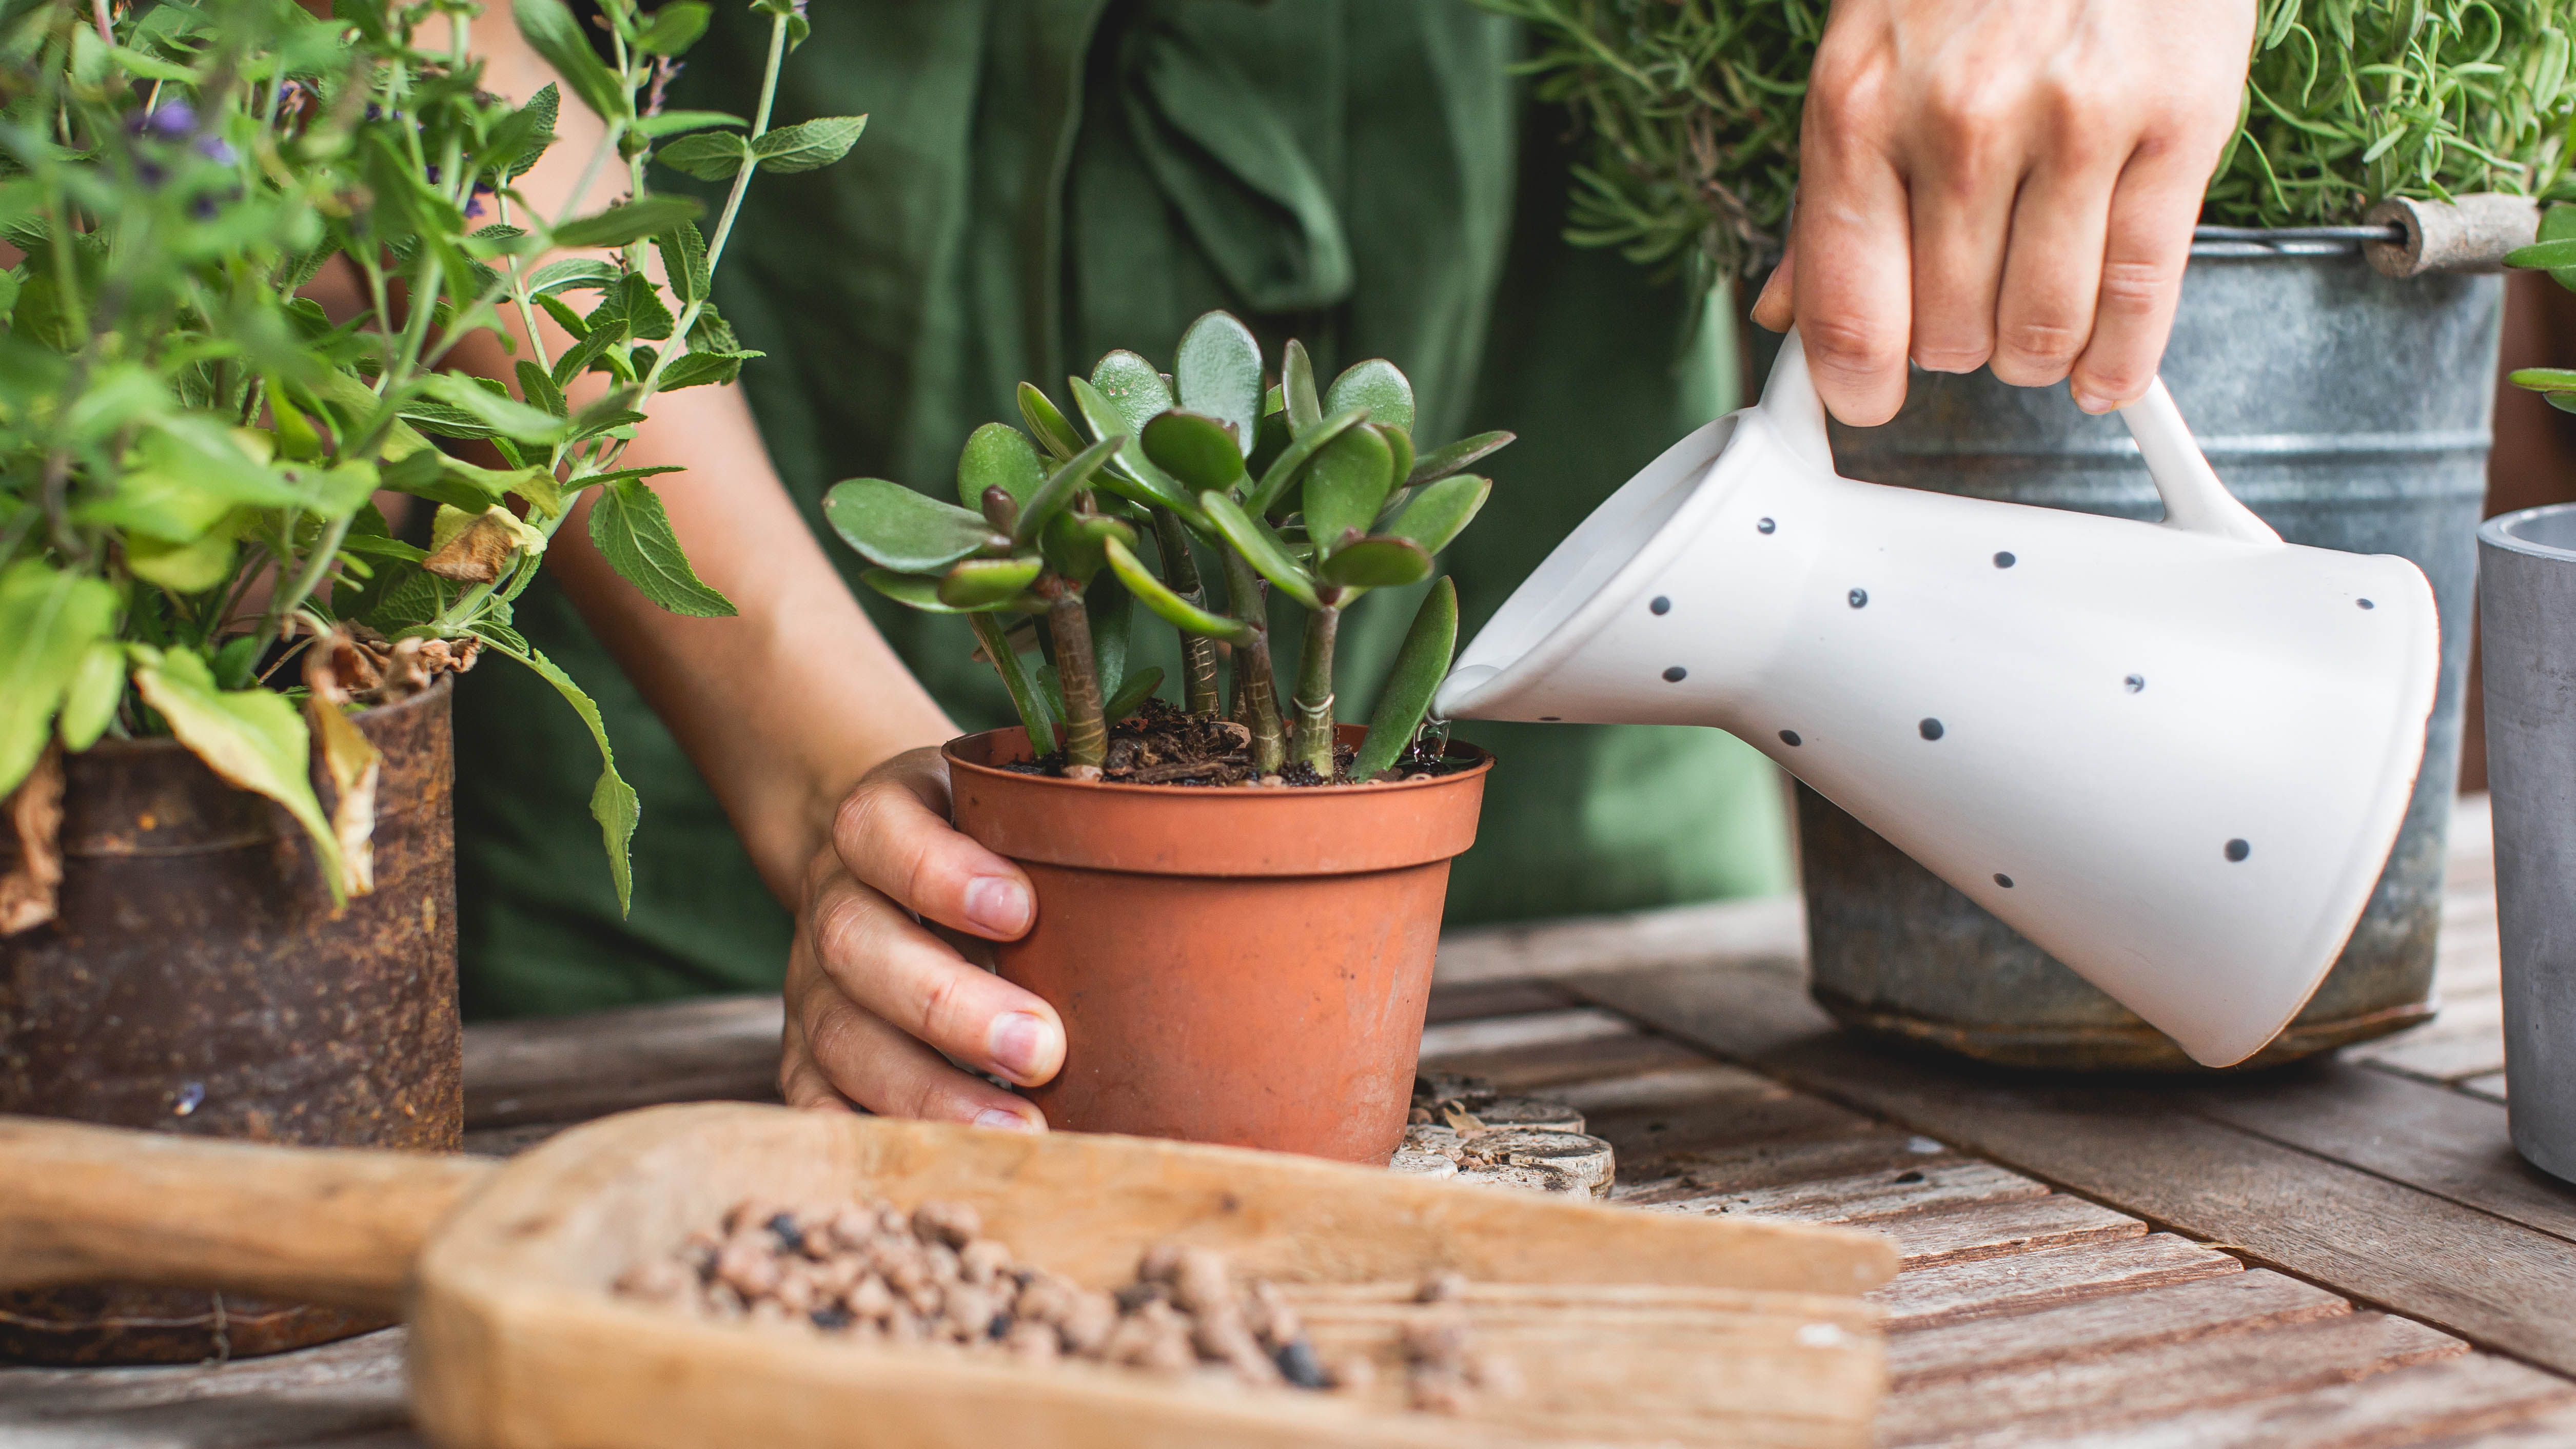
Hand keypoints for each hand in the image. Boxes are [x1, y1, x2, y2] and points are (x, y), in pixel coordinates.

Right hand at [779, 747, 1062, 1127]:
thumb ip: (1057, 839)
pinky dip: (865, 1135)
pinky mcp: (805, 1054)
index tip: (1020, 910)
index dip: (937, 872)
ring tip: (1020, 1124)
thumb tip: (1161, 900)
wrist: (878, 868)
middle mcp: (832, 902)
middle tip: (1041, 1049)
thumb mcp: (1008, 814)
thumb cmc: (980, 849)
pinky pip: (813, 1102)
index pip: (880, 831)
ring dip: (927, 1090)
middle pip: (858, 945)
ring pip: (840, 1036)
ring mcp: (810, 985)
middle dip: (949, 1004)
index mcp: (875, 827)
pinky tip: (935, 1162)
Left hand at [1751, 0, 2254, 424]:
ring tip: (2033, 319)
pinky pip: (2142, 292)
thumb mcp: (1866, 59)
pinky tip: (2104, 370)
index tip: (1865, 400)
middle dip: (1956, 345)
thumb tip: (1787, 313)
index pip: (1847, 309)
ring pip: (2041, 329)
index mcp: (1862, 106)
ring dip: (2034, 353)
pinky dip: (2121, 358)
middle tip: (1971, 309)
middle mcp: (1961, 120)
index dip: (1854, 384)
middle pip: (1947, 334)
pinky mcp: (2177, 122)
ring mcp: (2073, 122)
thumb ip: (1828, 196)